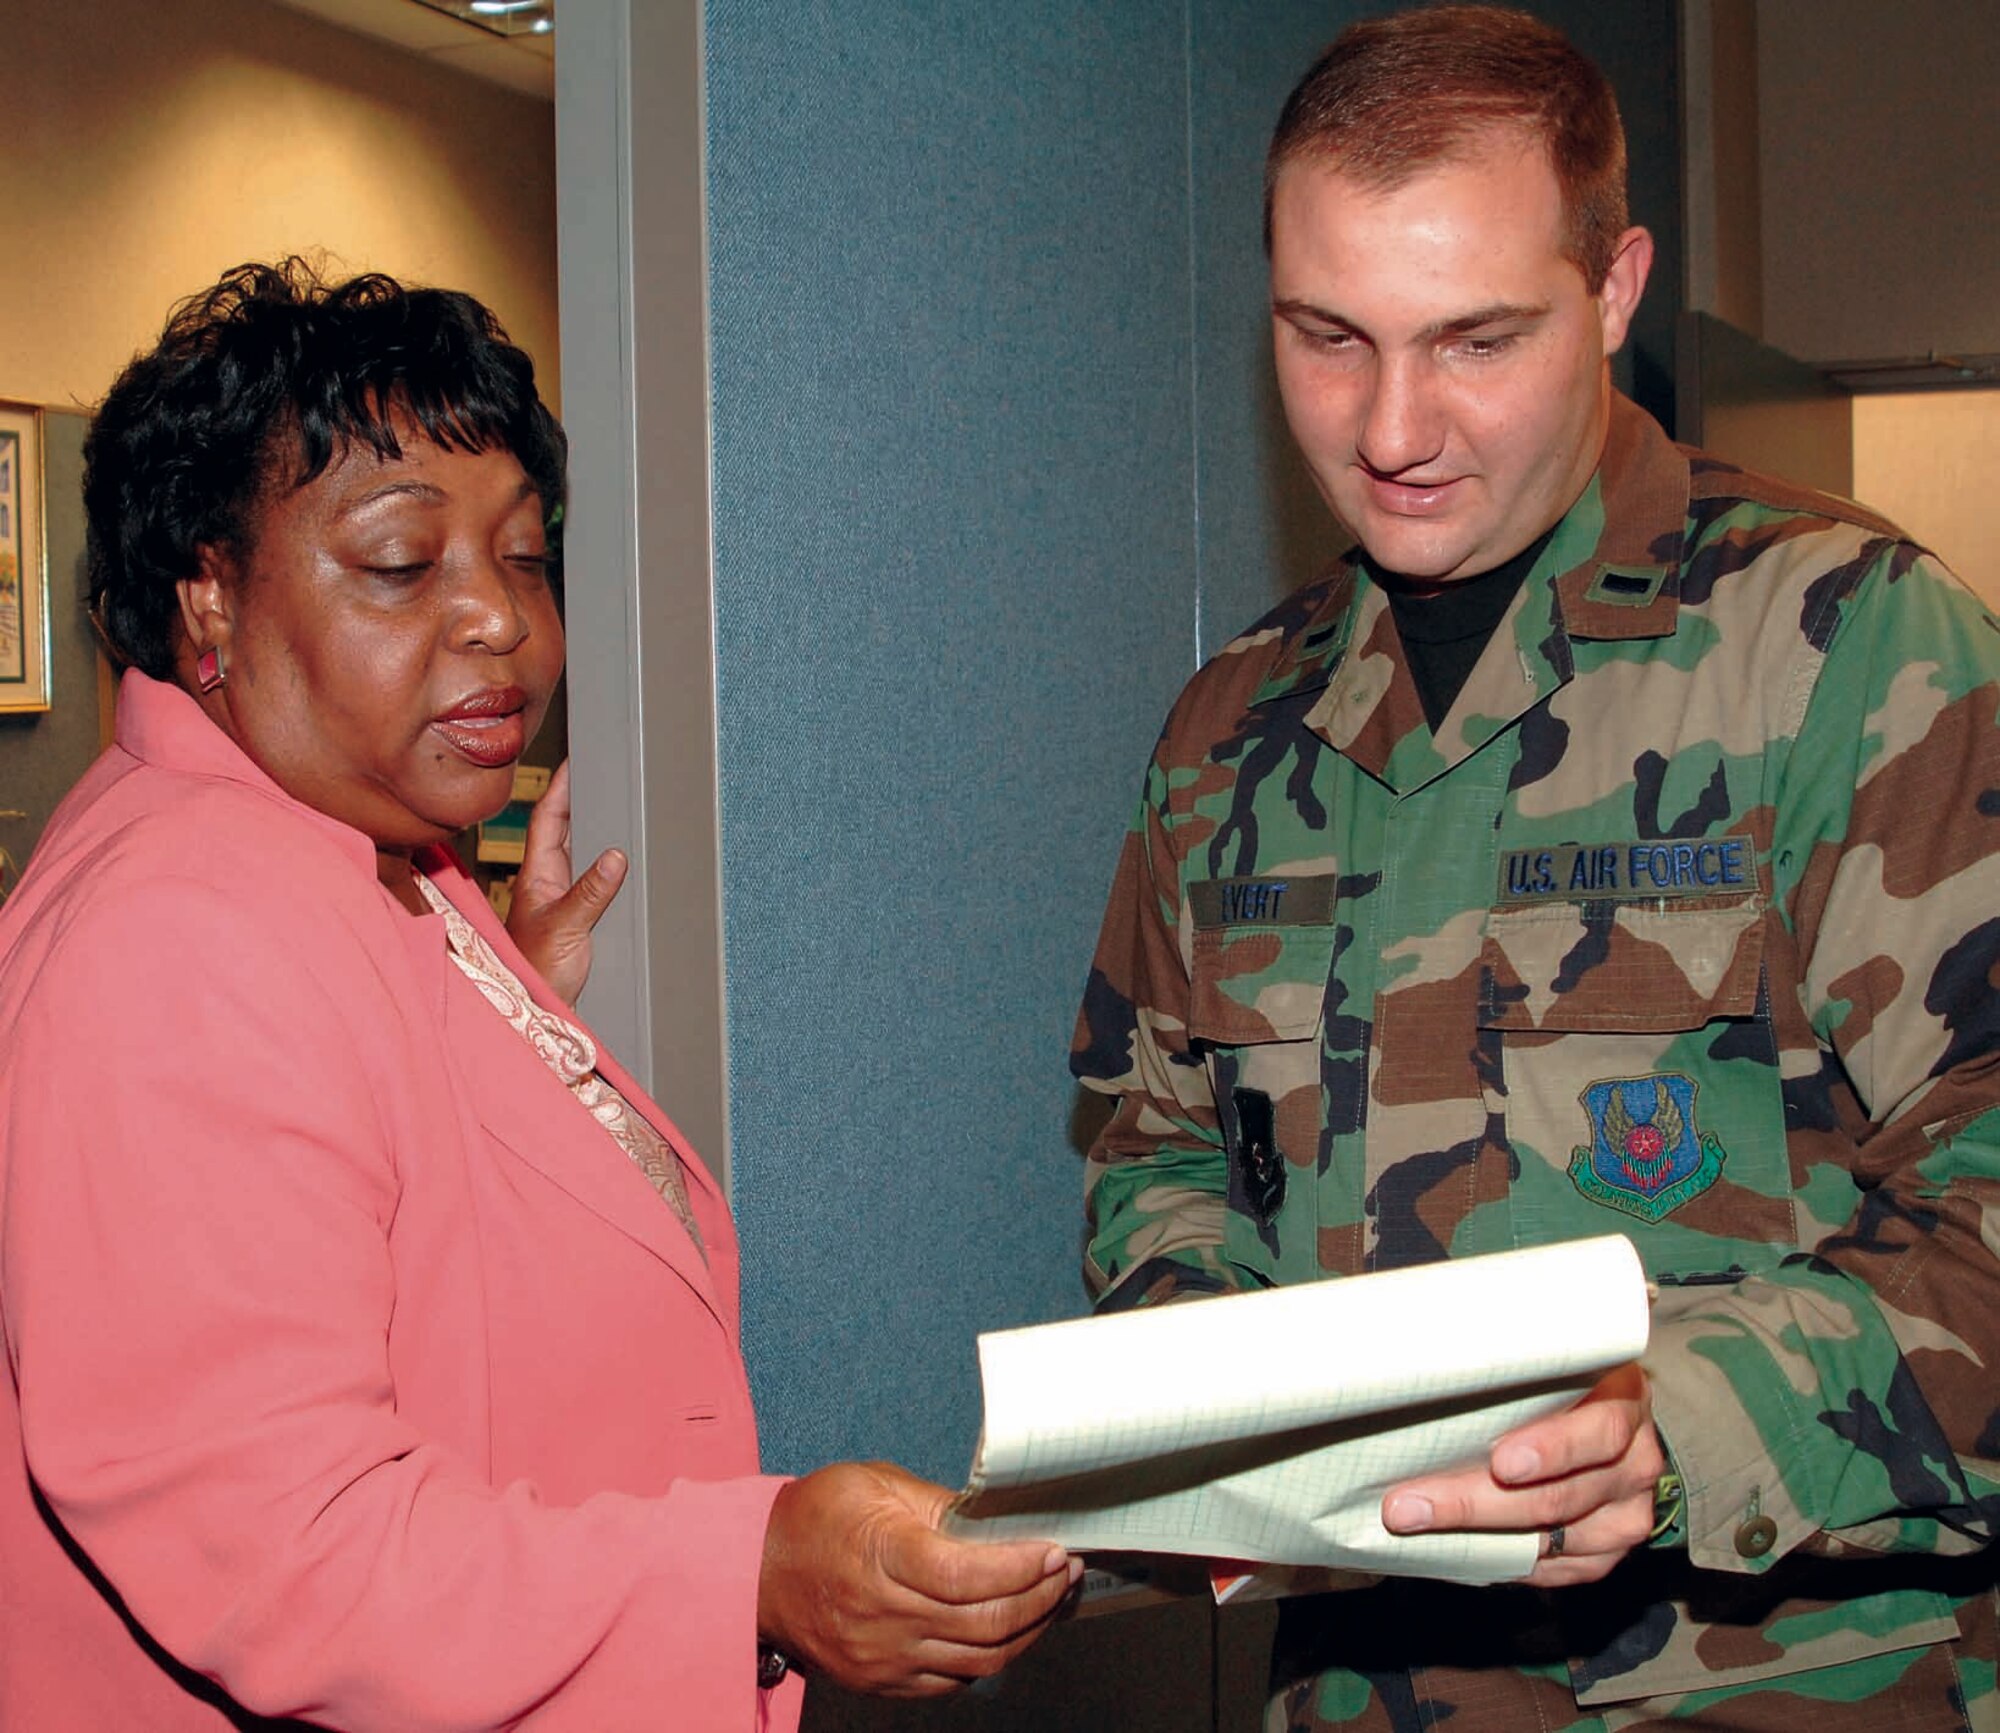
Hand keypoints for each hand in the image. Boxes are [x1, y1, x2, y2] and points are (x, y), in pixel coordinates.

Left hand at [504, 761, 626, 1005]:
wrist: (536, 1011)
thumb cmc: (536, 973)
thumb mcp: (566, 928)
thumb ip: (590, 894)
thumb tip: (615, 856)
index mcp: (536, 876)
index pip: (547, 820)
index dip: (560, 788)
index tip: (574, 761)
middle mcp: (544, 884)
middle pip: (559, 830)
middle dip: (574, 800)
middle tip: (594, 774)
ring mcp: (555, 901)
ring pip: (571, 853)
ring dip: (585, 829)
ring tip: (604, 805)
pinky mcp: (569, 920)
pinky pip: (585, 878)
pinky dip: (597, 862)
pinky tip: (610, 862)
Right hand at [757, 1461, 1079, 1696]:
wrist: (757, 1571)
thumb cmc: (818, 1517)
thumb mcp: (877, 1484)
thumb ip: (941, 1505)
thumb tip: (1003, 1519)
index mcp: (881, 1556)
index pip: (967, 1575)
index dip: (1020, 1567)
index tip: (1053, 1550)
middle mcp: (882, 1615)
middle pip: (984, 1622)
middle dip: (1039, 1597)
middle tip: (1065, 1570)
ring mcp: (882, 1657)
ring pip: (979, 1659)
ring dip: (1027, 1630)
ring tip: (1050, 1598)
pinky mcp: (881, 1681)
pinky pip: (953, 1682)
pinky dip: (990, 1658)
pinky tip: (1009, 1629)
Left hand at [1380, 1362, 1663, 1586]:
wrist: (1610, 1417)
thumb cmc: (1560, 1375)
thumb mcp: (1553, 1350)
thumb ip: (1511, 1352)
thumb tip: (1425, 1338)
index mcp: (1624, 1401)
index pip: (1599, 1432)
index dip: (1551, 1448)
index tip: (1500, 1460)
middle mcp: (1635, 1463)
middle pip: (1558, 1497)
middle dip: (1474, 1502)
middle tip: (1409, 1505)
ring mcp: (1625, 1515)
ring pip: (1547, 1539)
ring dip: (1472, 1535)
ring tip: (1411, 1526)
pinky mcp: (1607, 1554)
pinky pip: (1551, 1569)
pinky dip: (1497, 1560)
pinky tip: (1449, 1547)